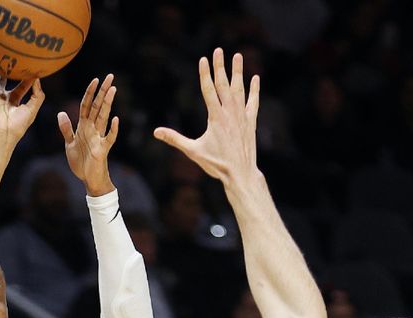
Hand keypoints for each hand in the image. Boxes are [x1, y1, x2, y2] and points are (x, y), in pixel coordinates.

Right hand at [0, 58, 43, 147]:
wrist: (2, 133)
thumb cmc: (18, 125)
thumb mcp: (32, 108)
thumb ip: (37, 94)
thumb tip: (37, 79)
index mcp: (14, 102)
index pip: (21, 86)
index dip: (26, 78)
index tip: (31, 66)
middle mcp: (2, 98)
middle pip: (3, 80)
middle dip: (6, 69)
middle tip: (10, 56)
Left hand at [58, 75, 118, 196]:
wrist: (88, 179)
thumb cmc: (81, 162)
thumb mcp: (70, 144)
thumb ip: (66, 129)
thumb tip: (61, 112)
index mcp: (84, 126)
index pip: (87, 105)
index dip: (90, 92)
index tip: (96, 79)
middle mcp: (92, 129)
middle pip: (97, 107)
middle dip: (103, 92)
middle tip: (110, 76)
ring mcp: (98, 138)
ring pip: (103, 117)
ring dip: (107, 104)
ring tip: (113, 90)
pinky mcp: (102, 150)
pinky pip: (109, 138)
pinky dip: (112, 130)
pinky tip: (115, 119)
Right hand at [154, 49, 259, 184]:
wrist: (240, 173)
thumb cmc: (216, 164)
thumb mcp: (193, 151)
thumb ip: (175, 139)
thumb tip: (156, 132)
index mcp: (215, 117)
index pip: (209, 90)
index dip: (205, 74)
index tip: (204, 59)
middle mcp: (230, 113)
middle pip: (224, 85)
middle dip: (220, 66)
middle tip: (219, 50)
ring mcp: (242, 117)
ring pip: (239, 90)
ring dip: (238, 72)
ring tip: (238, 56)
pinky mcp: (250, 123)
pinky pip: (253, 103)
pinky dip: (254, 91)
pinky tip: (255, 79)